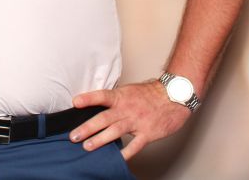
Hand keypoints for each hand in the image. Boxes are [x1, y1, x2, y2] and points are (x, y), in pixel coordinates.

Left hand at [69, 80, 191, 159]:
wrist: (174, 96)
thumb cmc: (150, 93)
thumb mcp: (129, 90)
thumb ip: (114, 99)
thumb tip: (94, 104)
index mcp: (121, 96)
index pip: (102, 96)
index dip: (88, 99)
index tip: (74, 103)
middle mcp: (127, 109)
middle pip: (104, 118)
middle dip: (87, 128)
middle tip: (74, 136)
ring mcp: (137, 122)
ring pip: (115, 132)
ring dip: (100, 140)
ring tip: (87, 147)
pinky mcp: (147, 133)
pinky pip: (135, 145)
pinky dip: (125, 153)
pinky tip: (117, 159)